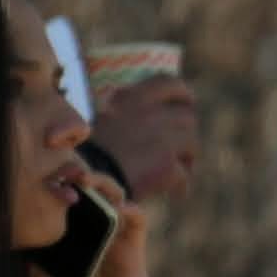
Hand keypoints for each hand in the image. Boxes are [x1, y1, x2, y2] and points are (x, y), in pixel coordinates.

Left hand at [35, 170, 159, 276]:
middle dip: (75, 173)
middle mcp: (94, 226)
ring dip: (102, 182)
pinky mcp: (133, 244)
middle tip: (59, 171)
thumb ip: (28, 260)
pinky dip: (129, 208)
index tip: (35, 175)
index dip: (54, 181)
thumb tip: (3, 240)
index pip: (65, 195)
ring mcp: (115, 232)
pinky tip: (116, 208)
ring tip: (83, 180)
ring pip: (114, 193)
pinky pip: (138, 217)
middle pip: (89, 187)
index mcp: (72, 230)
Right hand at [93, 76, 199, 203]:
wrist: (85, 179)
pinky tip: (174, 193)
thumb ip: (128, 112)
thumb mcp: (105, 117)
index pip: (171, 84)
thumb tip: (148, 114)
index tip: (186, 105)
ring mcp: (162, 138)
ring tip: (177, 173)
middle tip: (183, 149)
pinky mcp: (167, 165)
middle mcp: (151, 112)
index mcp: (133, 97)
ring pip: (191, 144)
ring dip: (186, 159)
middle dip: (186, 133)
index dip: (183, 95)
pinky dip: (181, 184)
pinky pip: (184, 174)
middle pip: (187, 117)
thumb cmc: (87, 153)